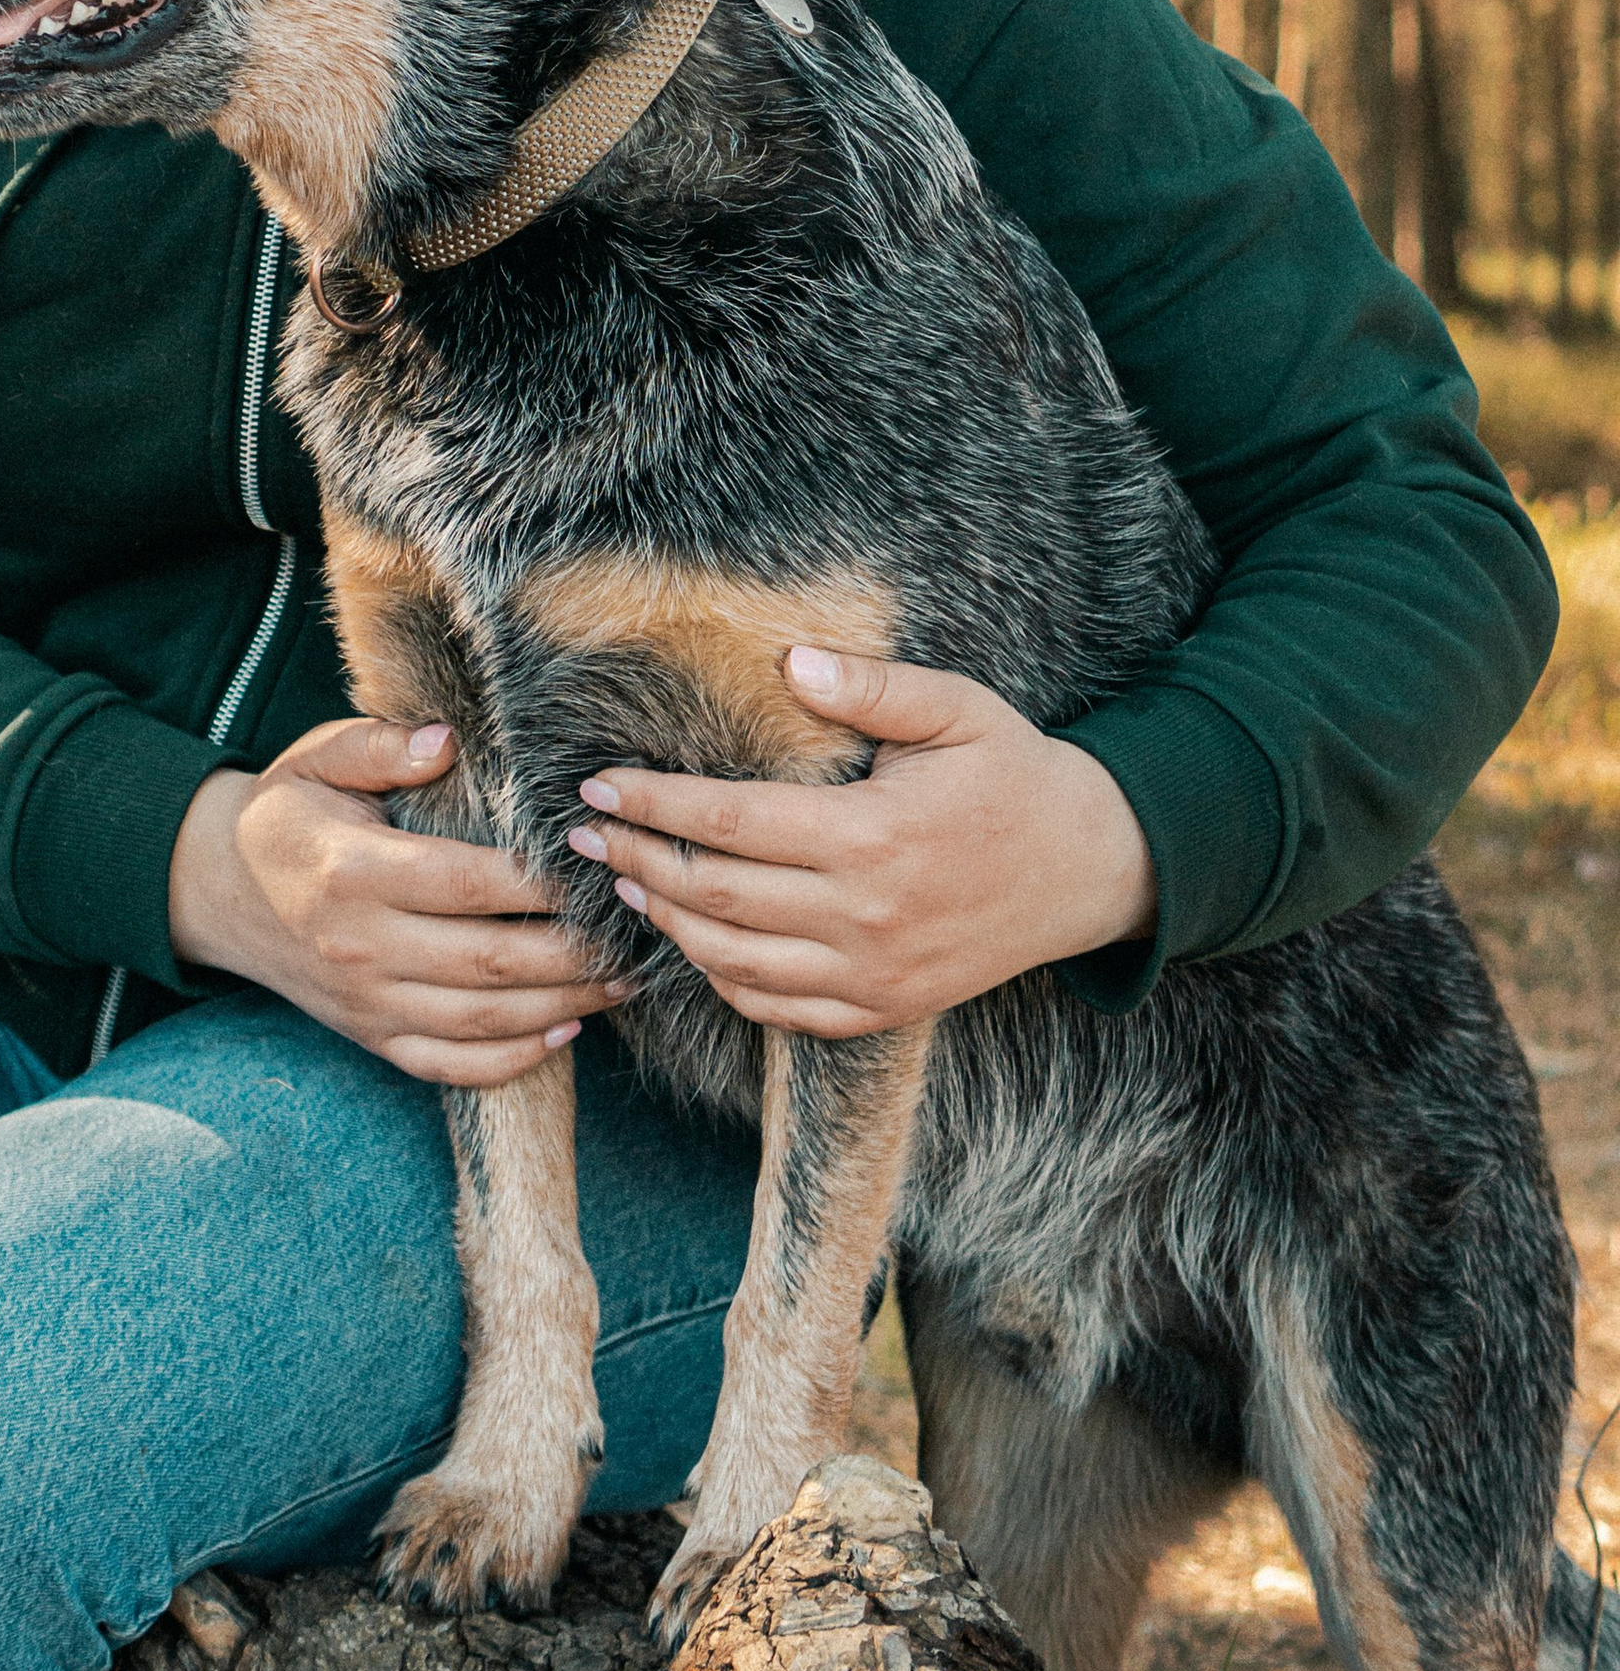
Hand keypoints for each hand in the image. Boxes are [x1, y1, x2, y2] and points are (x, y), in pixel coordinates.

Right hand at [168, 716, 626, 1085]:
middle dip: (576, 953)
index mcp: (353, 872)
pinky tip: (564, 1029)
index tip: (597, 864)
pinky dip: (511, 1058)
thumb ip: (382, 744)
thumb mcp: (317, 757)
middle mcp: (361, 947)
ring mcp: (367, 1002)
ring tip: (625, 981)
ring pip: (481, 1020)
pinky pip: (449, 1064)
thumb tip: (447, 739)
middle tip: (638, 933)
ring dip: (564, 1004)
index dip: (540, 882)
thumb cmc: (286, 813)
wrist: (219, 889)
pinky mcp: (371, 1036)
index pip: (467, 884)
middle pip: (490, 961)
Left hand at [563, 649, 1157, 1037]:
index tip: (597, 784)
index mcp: (870, 837)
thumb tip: (788, 662)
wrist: (1090, 870)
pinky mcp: (882, 1008)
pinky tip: (691, 939)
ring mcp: (871, 974)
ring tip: (622, 879)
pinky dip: (720, 978)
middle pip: (712, 896)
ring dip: (665, 922)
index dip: (652, 805)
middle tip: (581, 832)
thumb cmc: (1015, 775)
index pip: (727, 823)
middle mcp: (863, 916)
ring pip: (731, 960)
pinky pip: (776, 1007)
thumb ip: (869, 688)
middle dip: (634, 859)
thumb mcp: (956, 711)